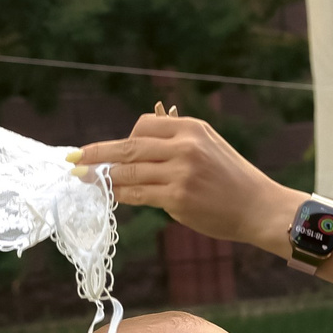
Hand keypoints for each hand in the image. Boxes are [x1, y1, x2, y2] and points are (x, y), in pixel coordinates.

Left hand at [74, 116, 299, 253]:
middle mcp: (185, 146)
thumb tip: (136, 145)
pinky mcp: (178, 197)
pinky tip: (111, 197)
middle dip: (96, 154)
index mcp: (191, 128)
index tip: (106, 151)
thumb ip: (177, 141)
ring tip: (86, 180)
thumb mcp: (209, 146)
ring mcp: (180, 172)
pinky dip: (120, 195)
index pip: (143, 126)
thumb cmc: (233, 179)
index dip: (121, 140)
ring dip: (104, 178)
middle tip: (73, 159)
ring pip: (129, 173)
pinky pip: (138, 195)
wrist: (259, 207)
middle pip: (129, 147)